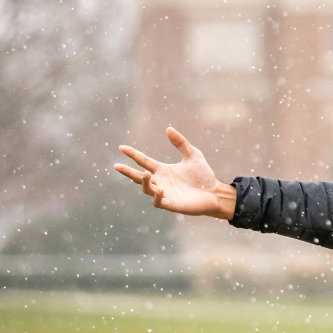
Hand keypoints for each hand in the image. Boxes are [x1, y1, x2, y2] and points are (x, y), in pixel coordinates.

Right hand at [115, 127, 235, 219]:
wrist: (215, 192)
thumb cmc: (203, 176)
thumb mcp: (193, 155)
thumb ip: (180, 143)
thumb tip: (168, 128)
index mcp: (163, 170)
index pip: (143, 161)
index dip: (133, 154)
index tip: (121, 147)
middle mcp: (160, 182)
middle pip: (138, 177)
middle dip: (127, 172)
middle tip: (117, 166)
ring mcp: (164, 194)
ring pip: (147, 189)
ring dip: (144, 182)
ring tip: (146, 174)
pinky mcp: (171, 204)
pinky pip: (158, 202)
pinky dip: (157, 196)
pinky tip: (159, 189)